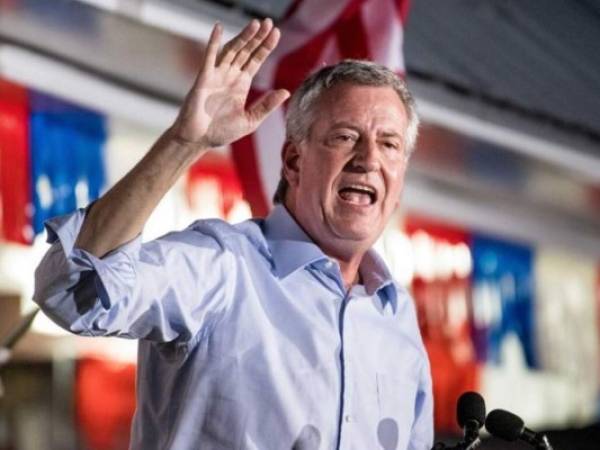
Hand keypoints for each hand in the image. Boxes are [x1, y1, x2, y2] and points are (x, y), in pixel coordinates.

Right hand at [170, 19, 289, 148]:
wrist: (198, 140)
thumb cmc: (221, 132)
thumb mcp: (250, 121)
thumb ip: (266, 106)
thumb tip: (286, 92)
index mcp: (241, 85)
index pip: (256, 61)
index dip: (265, 47)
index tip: (276, 33)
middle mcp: (229, 76)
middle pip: (246, 52)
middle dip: (257, 38)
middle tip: (268, 22)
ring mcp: (216, 75)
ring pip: (232, 51)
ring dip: (243, 37)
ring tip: (255, 24)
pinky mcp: (203, 79)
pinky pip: (209, 57)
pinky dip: (213, 42)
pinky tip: (219, 28)